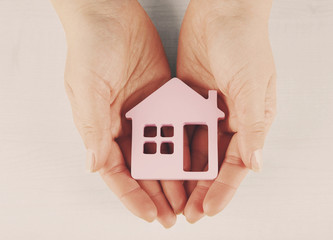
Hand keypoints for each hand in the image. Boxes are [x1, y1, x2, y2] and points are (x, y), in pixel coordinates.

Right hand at [51, 0, 186, 227]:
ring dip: (175, 174)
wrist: (110, 13)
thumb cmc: (90, 47)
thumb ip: (94, 128)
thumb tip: (95, 166)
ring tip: (190, 196)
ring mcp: (145, 111)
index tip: (151, 214)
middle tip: (176, 214)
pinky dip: (185, 144)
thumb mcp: (87, 88)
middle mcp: (124, 124)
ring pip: (162, 151)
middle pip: (143, 167)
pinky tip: (198, 161)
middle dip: (159, 192)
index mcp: (102, 127)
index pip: (118, 171)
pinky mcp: (162, 97)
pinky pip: (175, 126)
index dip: (133, 195)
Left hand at [177, 0, 275, 221]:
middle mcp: (227, 119)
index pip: (235, 164)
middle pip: (212, 162)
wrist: (221, 10)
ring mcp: (204, 110)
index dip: (222, 189)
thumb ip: (252, 125)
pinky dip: (170, 144)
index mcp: (248, 120)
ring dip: (182, 170)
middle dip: (198, 188)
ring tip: (169, 194)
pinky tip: (160, 161)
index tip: (206, 208)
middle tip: (184, 211)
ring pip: (192, 148)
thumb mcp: (253, 85)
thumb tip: (255, 164)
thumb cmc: (244, 42)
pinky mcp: (186, 98)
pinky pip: (178, 127)